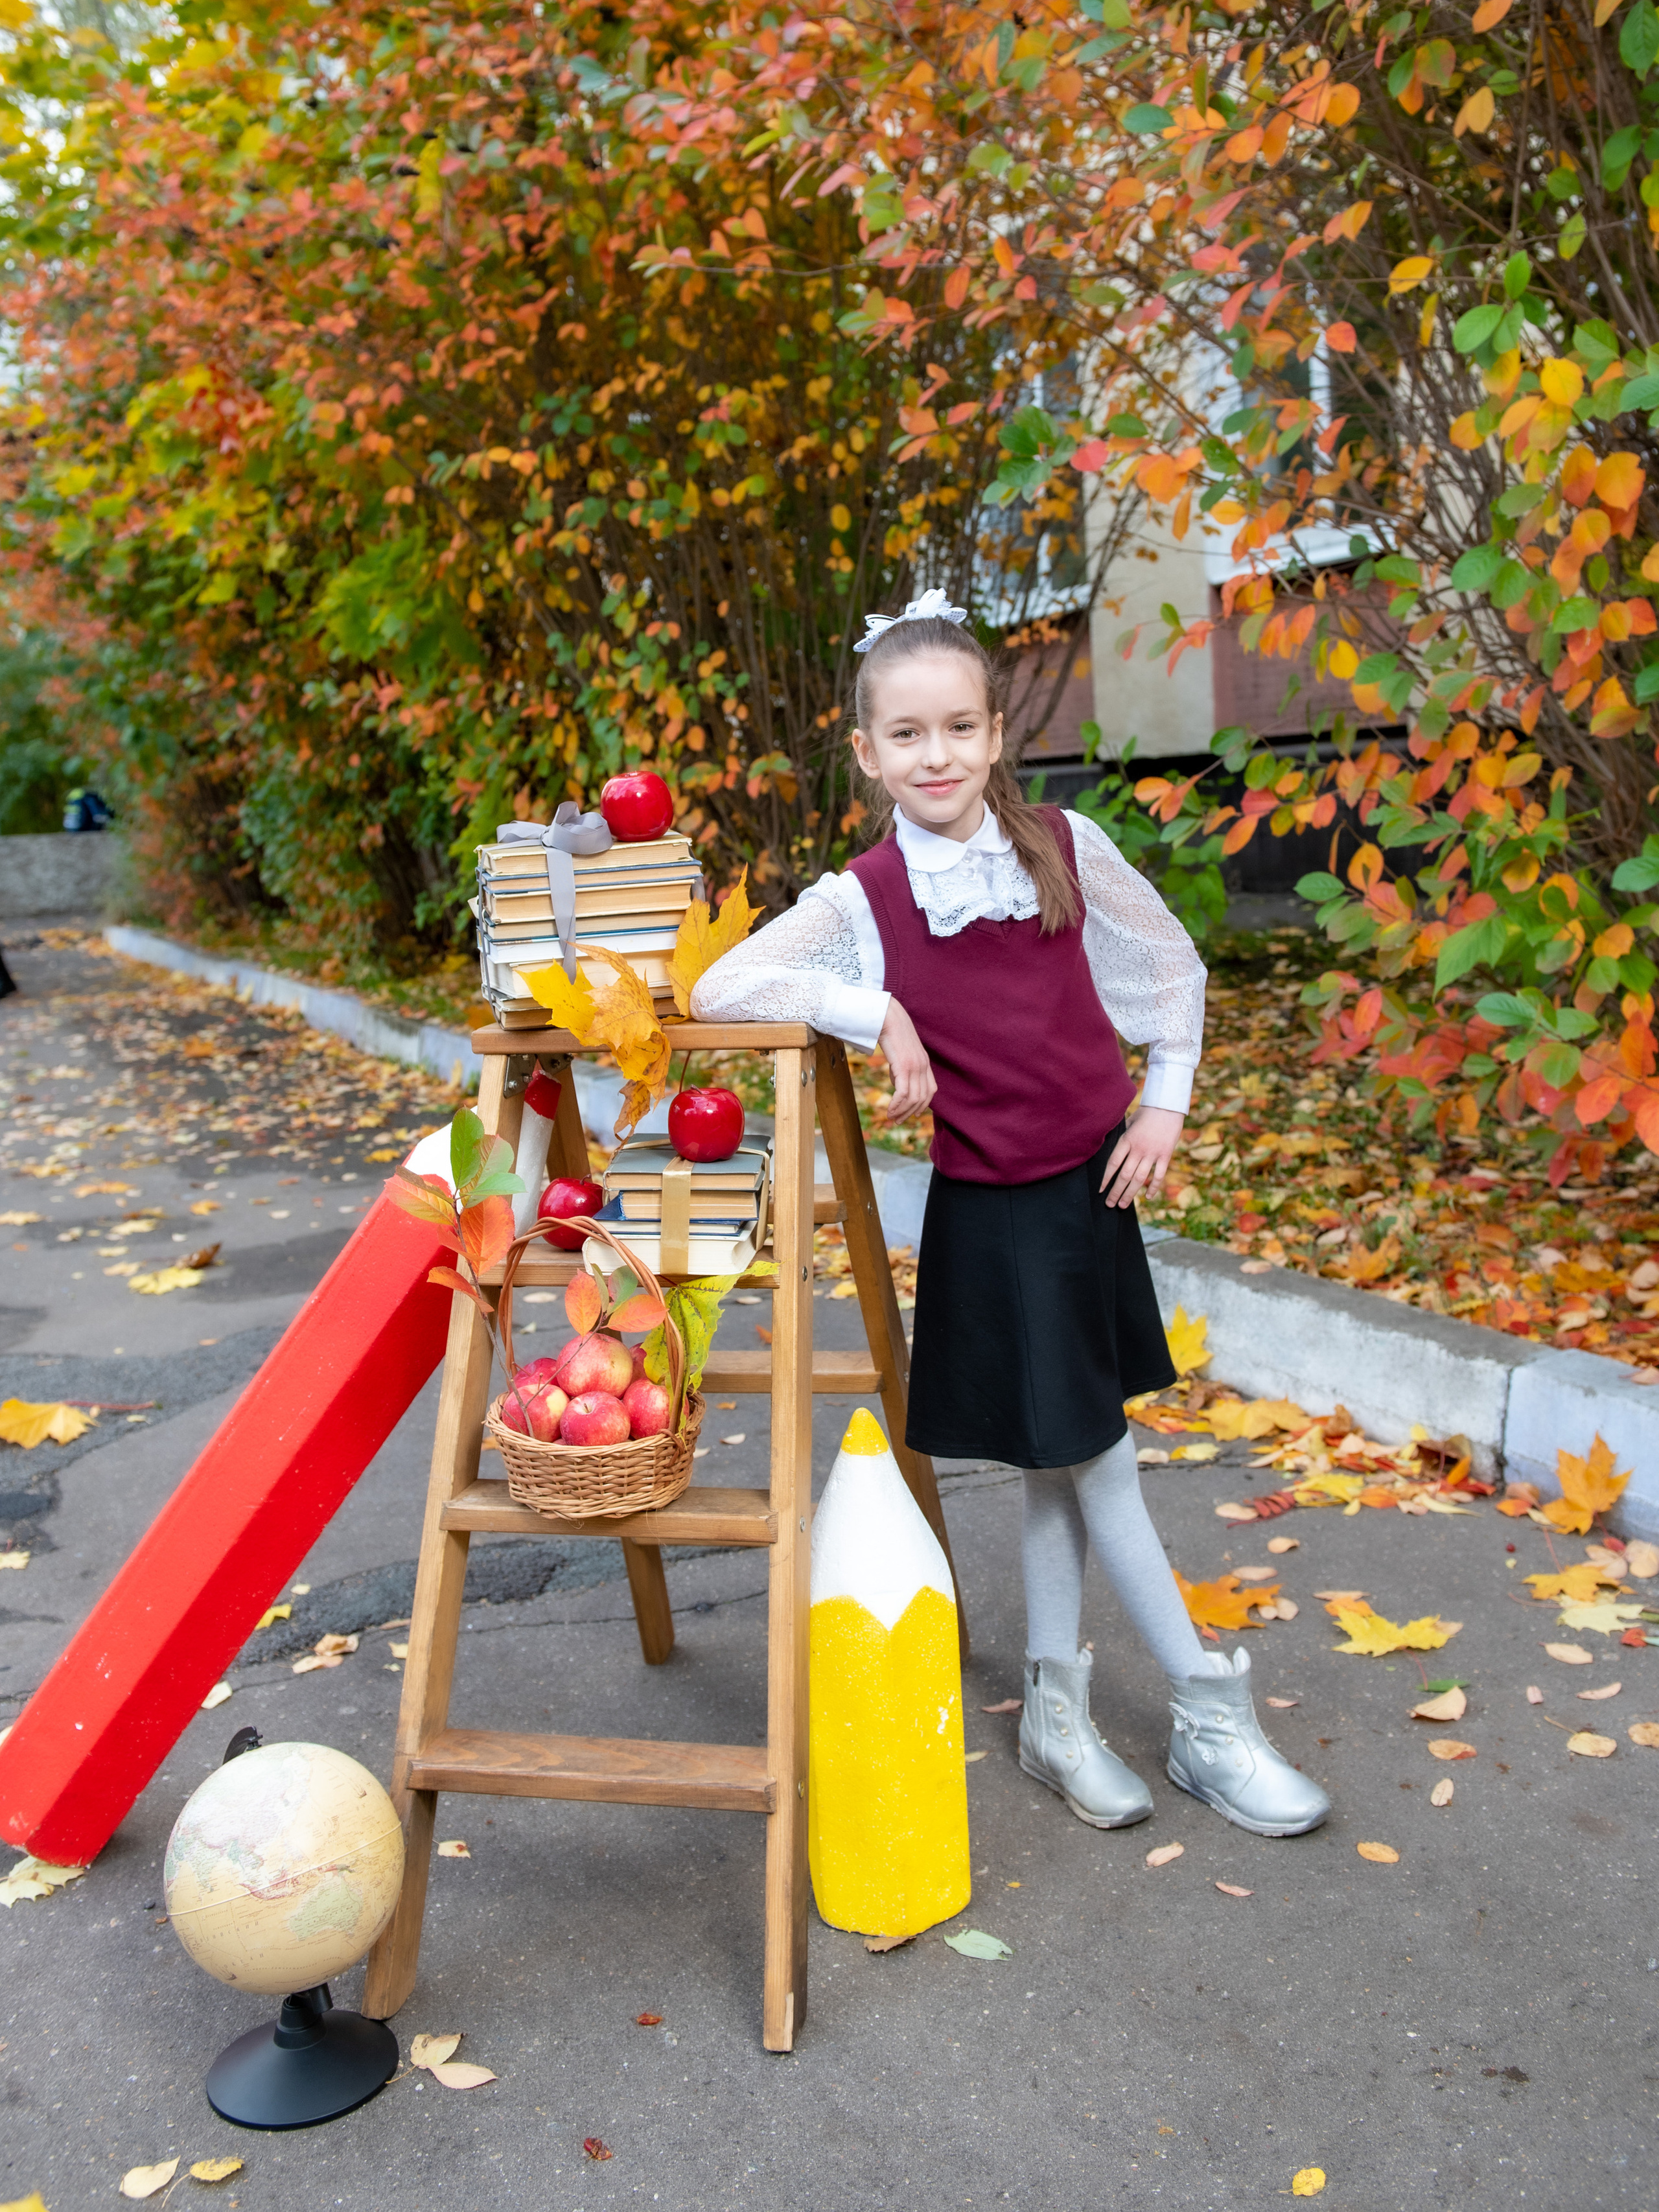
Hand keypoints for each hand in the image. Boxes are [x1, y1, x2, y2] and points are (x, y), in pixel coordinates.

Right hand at [877, 999, 936, 1123]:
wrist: (886, 1015)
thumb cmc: (890, 1031)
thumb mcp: (900, 1051)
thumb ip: (902, 1067)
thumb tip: (897, 1083)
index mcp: (924, 1062)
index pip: (931, 1090)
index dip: (923, 1105)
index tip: (911, 1113)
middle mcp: (923, 1065)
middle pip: (922, 1098)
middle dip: (910, 1112)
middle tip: (898, 1121)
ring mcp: (915, 1066)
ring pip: (913, 1098)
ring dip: (902, 1111)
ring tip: (891, 1117)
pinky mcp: (904, 1066)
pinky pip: (903, 1093)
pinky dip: (897, 1105)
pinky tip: (889, 1110)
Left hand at [1099, 1106, 1184, 1208]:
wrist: (1168, 1106)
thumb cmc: (1146, 1113)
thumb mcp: (1128, 1122)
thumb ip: (1122, 1137)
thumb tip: (1111, 1149)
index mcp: (1127, 1140)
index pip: (1113, 1164)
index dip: (1106, 1179)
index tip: (1101, 1190)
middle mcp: (1138, 1149)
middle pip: (1124, 1175)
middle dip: (1116, 1192)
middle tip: (1110, 1204)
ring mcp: (1153, 1153)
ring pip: (1139, 1179)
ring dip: (1130, 1194)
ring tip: (1123, 1205)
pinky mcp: (1166, 1155)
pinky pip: (1159, 1175)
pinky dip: (1153, 1187)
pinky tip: (1147, 1197)